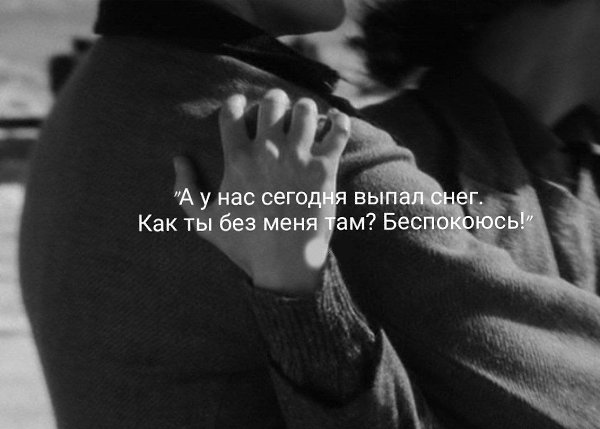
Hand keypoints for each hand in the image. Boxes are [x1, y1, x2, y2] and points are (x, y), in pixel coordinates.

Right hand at [174, 89, 349, 293]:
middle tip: (276, 107)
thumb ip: (184, 189)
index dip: (235, 102)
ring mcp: (299, 158)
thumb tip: (178, 159)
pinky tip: (334, 119)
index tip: (240, 104)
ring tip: (303, 116)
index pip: (232, 111)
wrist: (285, 265)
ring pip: (305, 111)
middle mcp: (268, 152)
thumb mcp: (204, 221)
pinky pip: (338, 131)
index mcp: (237, 158)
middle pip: (272, 104)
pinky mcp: (325, 169)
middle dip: (273, 101)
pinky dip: (339, 120)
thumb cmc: (245, 244)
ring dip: (303, 109)